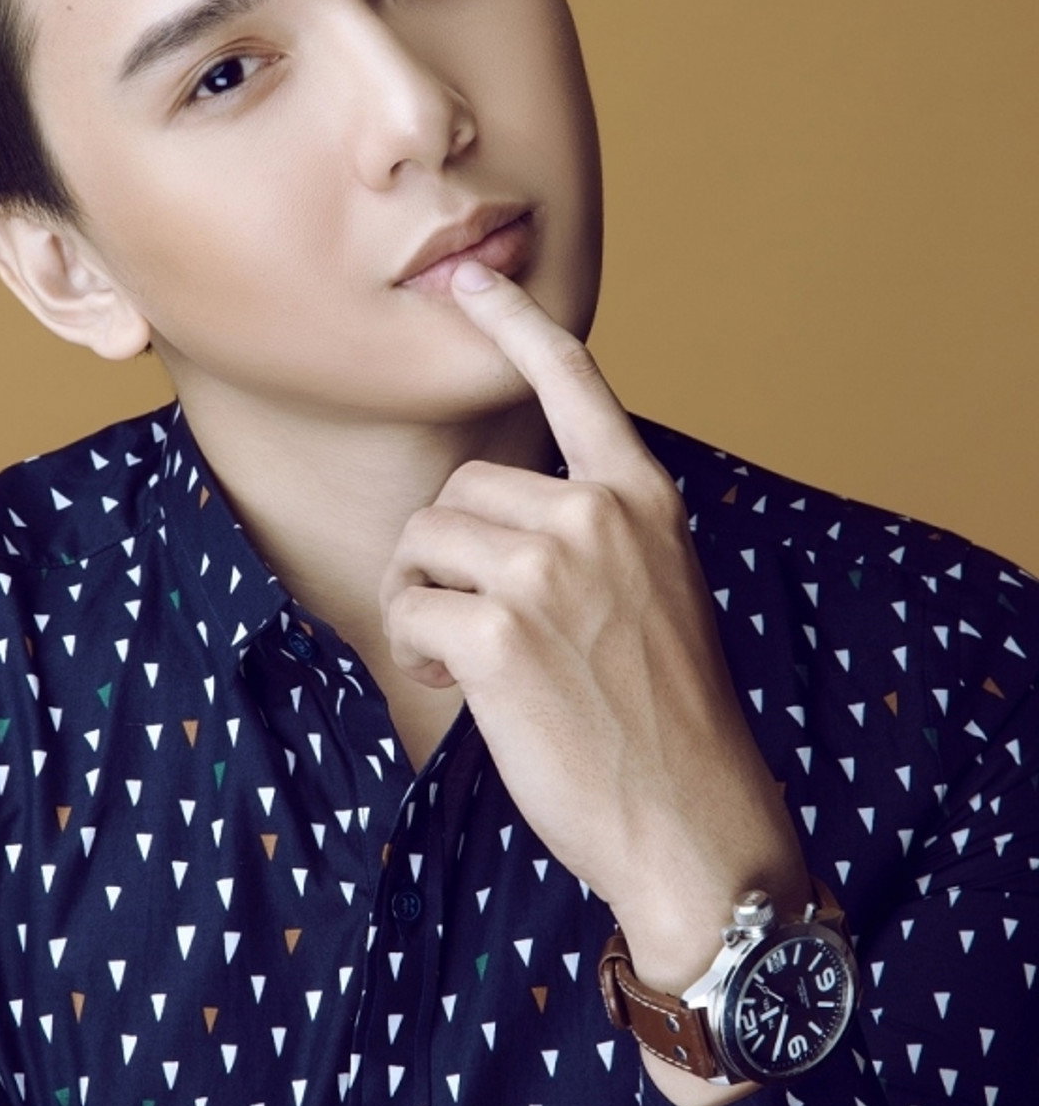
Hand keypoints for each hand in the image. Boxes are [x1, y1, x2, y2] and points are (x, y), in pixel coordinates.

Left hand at [378, 258, 810, 1012]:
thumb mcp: (655, 595)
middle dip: (448, 556)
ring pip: (422, 542)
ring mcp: (548, 569)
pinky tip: (464, 690)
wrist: (696, 826)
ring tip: (471, 663)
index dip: (514, 321)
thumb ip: (594, 536)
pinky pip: (408, 608)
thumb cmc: (665, 723)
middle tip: (480, 629)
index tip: (471, 279)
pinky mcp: (498, 630)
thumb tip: (495, 516)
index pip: (573, 380)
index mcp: (641, 499)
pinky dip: (416, 648)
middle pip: (458, 489)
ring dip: (422, 602)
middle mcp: (597, 515)